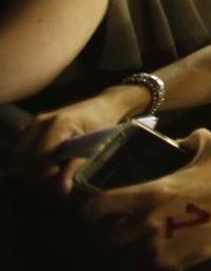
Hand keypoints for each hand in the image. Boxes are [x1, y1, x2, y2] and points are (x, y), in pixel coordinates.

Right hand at [18, 90, 141, 191]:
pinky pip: (21, 150)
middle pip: (25, 160)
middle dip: (38, 175)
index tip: (62, 183)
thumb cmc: (102, 125)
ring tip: (53, 171)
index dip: (47, 176)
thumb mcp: (95, 146)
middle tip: (57, 179)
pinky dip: (29, 160)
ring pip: (20, 157)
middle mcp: (41, 122)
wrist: (102, 107)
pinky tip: (46, 163)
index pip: (39, 159)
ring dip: (32, 168)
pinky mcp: (30, 127)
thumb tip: (62, 190)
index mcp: (59, 124)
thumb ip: (76, 167)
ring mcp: (33, 123)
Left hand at [83, 129, 210, 269]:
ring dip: (123, 248)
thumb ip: (188, 138)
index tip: (91, 208)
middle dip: (103, 233)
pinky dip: (146, 259)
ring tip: (129, 241)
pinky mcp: (173, 264)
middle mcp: (149, 224)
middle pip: (105, 238)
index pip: (99, 207)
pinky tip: (154, 249)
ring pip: (123, 255)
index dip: (89, 208)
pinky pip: (147, 265)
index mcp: (152, 194)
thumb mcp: (210, 145)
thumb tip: (176, 141)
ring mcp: (160, 248)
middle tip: (110, 227)